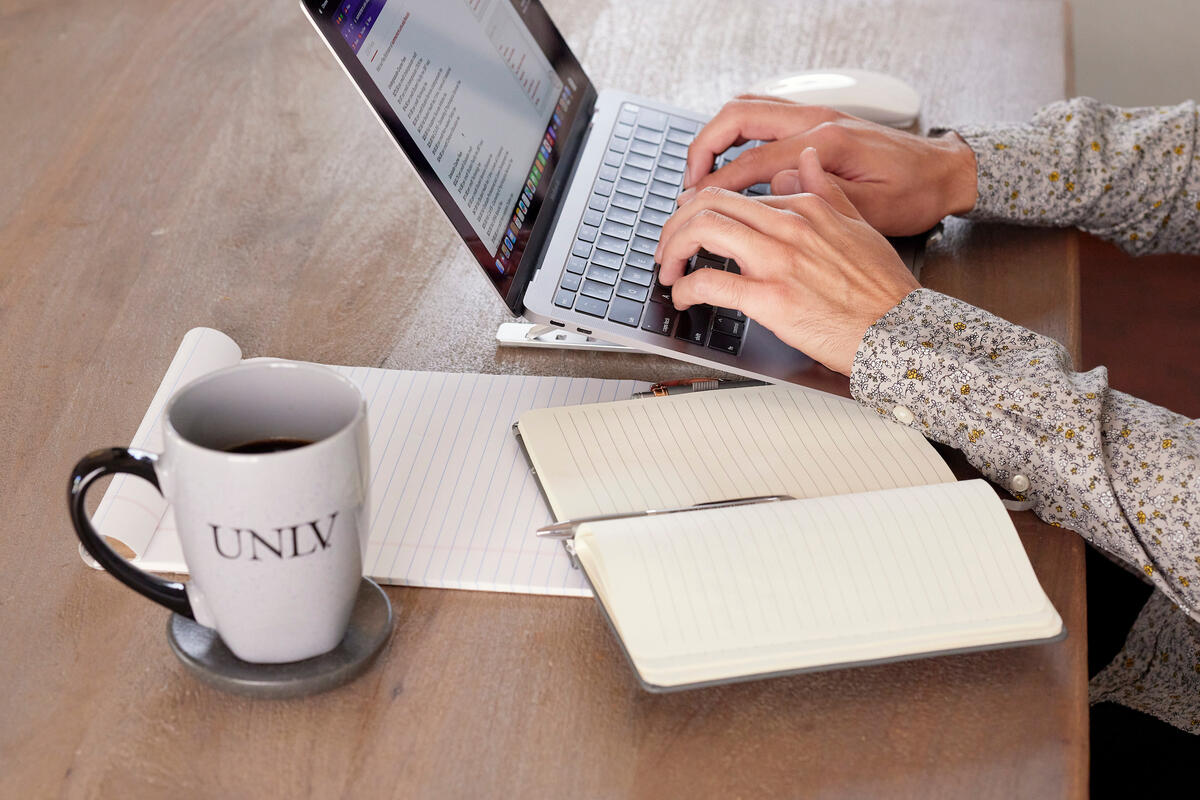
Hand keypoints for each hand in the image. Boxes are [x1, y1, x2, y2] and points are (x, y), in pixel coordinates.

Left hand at [655, 148, 920, 375]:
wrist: (900, 331)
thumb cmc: (883, 290)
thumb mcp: (859, 226)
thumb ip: (826, 191)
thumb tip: (804, 160)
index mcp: (806, 208)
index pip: (736, 194)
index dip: (703, 210)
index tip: (692, 229)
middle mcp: (789, 226)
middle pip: (709, 203)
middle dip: (676, 223)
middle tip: (668, 247)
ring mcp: (778, 261)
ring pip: (702, 231)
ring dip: (673, 249)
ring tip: (669, 269)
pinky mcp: (770, 298)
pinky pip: (709, 282)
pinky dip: (685, 288)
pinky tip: (683, 297)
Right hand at [682, 95, 977, 235]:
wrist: (946, 172)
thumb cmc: (915, 194)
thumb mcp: (872, 210)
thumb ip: (820, 199)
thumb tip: (772, 187)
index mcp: (828, 143)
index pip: (752, 160)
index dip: (716, 186)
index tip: (691, 207)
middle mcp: (817, 120)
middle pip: (738, 116)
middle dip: (703, 147)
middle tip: (687, 184)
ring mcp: (816, 115)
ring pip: (748, 108)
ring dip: (717, 135)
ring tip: (701, 171)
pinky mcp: (818, 121)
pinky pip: (764, 113)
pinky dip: (737, 132)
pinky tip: (731, 158)